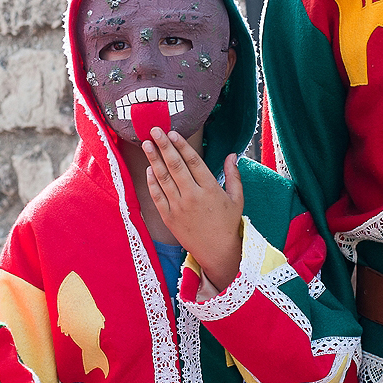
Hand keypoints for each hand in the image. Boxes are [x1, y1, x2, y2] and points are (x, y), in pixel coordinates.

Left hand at [143, 127, 243, 289]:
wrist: (217, 252)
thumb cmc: (228, 224)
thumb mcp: (237, 199)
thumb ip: (234, 175)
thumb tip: (232, 155)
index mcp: (210, 189)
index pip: (193, 162)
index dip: (182, 146)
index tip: (172, 133)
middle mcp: (193, 196)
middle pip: (175, 166)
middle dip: (163, 146)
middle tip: (154, 130)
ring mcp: (179, 207)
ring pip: (163, 178)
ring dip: (153, 159)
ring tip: (146, 144)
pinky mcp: (169, 217)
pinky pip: (157, 196)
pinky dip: (152, 182)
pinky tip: (148, 169)